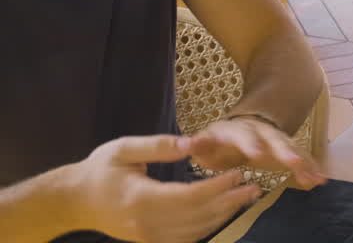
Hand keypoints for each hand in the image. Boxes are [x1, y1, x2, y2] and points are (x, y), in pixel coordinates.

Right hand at [71, 135, 259, 242]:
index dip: (218, 187)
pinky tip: (223, 212)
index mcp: (141, 199)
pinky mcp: (149, 241)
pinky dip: (207, 226)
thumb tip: (192, 143)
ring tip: (245, 197)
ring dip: (224, 215)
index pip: (191, 197)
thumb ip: (158, 145)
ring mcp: (148, 237)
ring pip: (195, 231)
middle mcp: (146, 224)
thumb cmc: (99, 169)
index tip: (239, 172)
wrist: (73, 201)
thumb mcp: (123, 148)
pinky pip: (185, 238)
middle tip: (255, 186)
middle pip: (198, 216)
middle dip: (230, 202)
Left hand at [188, 116, 326, 188]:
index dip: (250, 143)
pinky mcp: (288, 150)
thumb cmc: (218, 142)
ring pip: (292, 149)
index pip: (244, 135)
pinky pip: (301, 158)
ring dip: (303, 162)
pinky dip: (311, 167)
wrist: (240, 129)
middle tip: (294, 163)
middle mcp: (262, 132)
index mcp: (238, 130)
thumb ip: (198, 145)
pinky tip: (321, 179)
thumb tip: (187, 144)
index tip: (256, 154)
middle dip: (285, 151)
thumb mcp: (205, 143)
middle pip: (275, 140)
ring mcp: (277, 140)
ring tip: (314, 176)